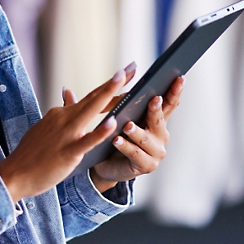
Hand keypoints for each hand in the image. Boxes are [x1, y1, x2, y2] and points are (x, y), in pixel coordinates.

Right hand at [0, 63, 136, 202]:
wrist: (14, 174)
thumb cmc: (30, 155)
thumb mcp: (45, 128)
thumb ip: (61, 112)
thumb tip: (68, 94)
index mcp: (60, 114)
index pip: (90, 98)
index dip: (109, 86)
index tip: (125, 74)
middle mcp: (64, 119)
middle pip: (94, 98)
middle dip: (114, 82)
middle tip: (132, 67)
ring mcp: (65, 134)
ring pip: (90, 110)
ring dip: (107, 94)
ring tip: (122, 79)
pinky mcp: (67, 152)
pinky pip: (87, 140)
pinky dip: (100, 131)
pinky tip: (113, 122)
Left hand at [88, 76, 183, 191]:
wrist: (103, 167)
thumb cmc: (109, 138)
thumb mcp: (108, 116)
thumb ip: (92, 103)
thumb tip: (65, 88)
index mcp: (154, 119)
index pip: (168, 103)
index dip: (174, 91)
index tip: (178, 77)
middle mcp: (160, 135)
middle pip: (160, 119)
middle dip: (156, 109)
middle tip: (153, 99)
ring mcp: (155, 152)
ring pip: (147, 138)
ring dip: (137, 131)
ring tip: (126, 125)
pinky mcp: (146, 166)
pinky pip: (135, 154)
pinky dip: (126, 147)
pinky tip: (116, 141)